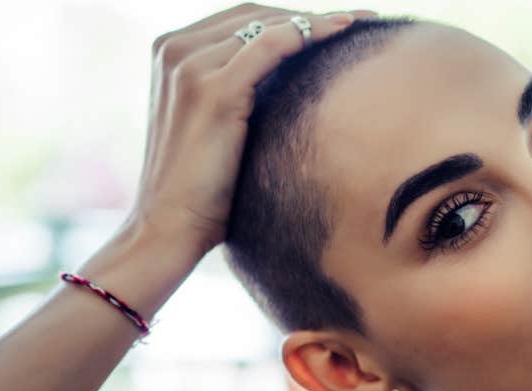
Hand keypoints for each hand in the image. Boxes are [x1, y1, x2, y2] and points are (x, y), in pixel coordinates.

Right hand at [129, 4, 371, 256]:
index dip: (292, 16)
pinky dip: (310, 33)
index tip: (340, 22)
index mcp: (171, 51)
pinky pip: (273, 45)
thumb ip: (240, 89)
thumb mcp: (217, 125)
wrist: (170, 227)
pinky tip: (342, 33)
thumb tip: (294, 77)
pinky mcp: (213, 89)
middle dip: (310, 15)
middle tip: (361, 19)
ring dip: (319, 22)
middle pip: (257, 14)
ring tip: (360, 25)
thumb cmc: (202, 188)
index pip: (243, 19)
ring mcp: (190, 65)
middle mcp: (175, 48)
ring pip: (270, 24)